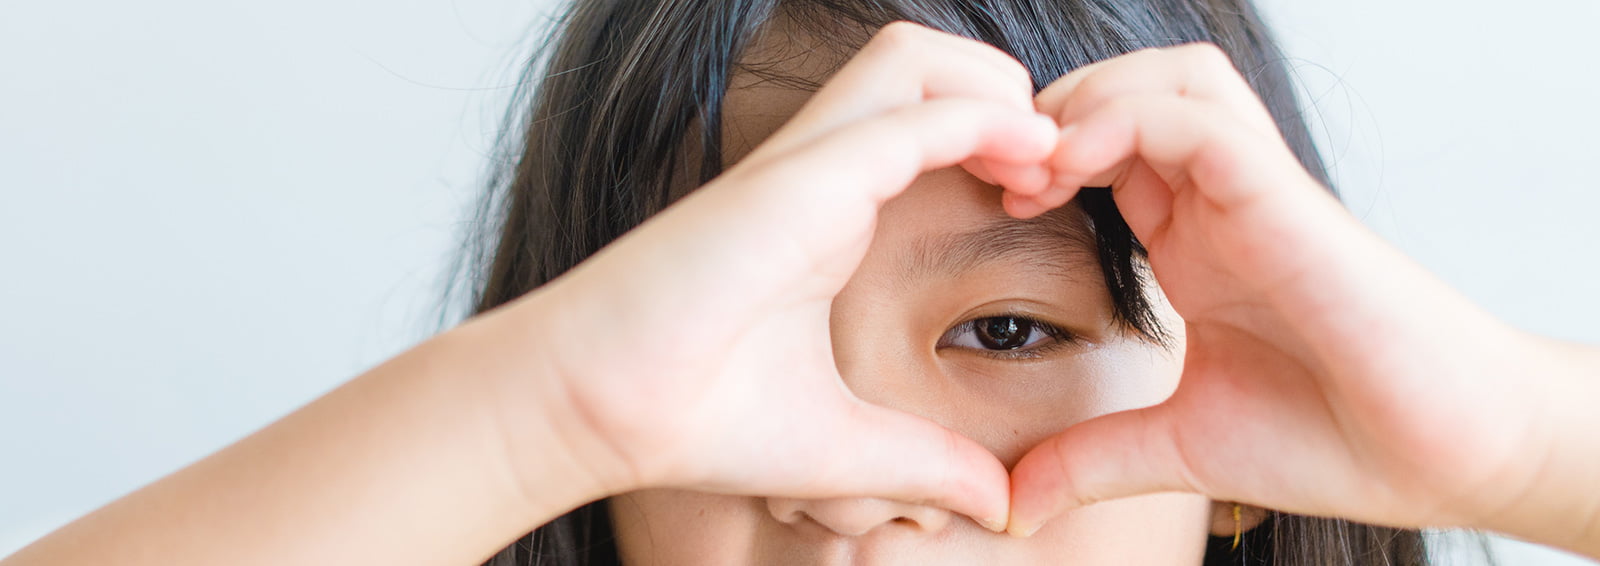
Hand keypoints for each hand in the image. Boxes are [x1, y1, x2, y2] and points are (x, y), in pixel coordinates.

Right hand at [490, 22, 1057, 529]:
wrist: (599, 409)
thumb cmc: (696, 417)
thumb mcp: (846, 446)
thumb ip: (925, 463)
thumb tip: (996, 503)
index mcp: (830, 213)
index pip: (927, 125)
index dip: (999, 143)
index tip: (1040, 202)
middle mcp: (822, 174)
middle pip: (926, 65)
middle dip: (1006, 90)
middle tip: (1050, 167)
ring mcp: (808, 168)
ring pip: (916, 58)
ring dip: (996, 87)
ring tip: (1041, 157)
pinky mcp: (800, 179)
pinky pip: (909, 112)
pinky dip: (981, 116)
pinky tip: (1029, 158)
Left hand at [1003, 43, 1598, 549]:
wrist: (1447, 456)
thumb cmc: (1335, 438)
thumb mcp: (1179, 449)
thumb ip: (1093, 461)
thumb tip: (1011, 504)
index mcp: (1192, 241)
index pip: (1104, 150)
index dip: (1037, 160)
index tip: (991, 206)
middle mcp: (1219, 201)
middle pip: (1130, 88)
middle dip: (1053, 112)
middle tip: (1000, 174)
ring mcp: (1253, 192)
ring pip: (1167, 79)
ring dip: (1089, 101)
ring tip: (1038, 166)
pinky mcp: (1283, 197)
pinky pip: (1196, 119)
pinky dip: (1127, 121)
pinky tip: (1076, 168)